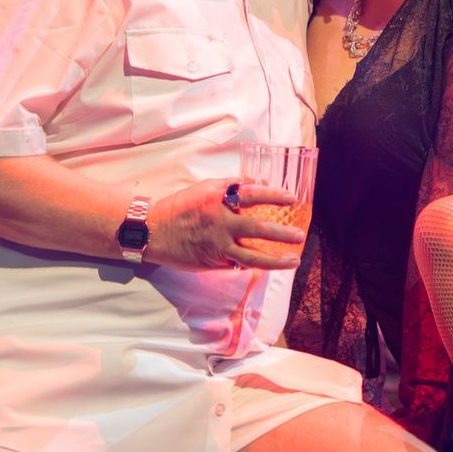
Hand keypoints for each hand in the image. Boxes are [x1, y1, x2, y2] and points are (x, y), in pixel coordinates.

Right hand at [146, 179, 304, 270]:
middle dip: (282, 233)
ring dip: (276, 260)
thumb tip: (258, 186)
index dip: (274, 195)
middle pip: (258, 228)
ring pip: (253, 256)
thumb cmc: (180, 207)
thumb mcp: (204, 189)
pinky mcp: (214, 262)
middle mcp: (219, 221)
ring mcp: (217, 245)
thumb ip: (230, 187)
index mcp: (217, 198)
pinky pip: (239, 264)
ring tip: (294, 260)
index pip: (251, 194)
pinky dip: (256, 265)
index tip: (292, 198)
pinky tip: (270, 264)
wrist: (153, 230)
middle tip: (299, 235)